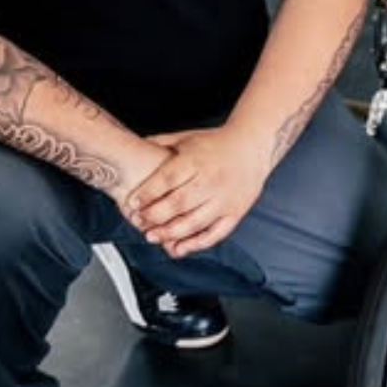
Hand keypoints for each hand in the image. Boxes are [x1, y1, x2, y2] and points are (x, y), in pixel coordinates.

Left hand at [121, 124, 270, 256]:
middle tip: (139, 222)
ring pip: (195, 222)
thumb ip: (161, 143)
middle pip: (179, 203)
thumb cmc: (216, 143)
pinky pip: (215, 233)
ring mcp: (224, 198)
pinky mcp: (235, 212)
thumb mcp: (187, 137)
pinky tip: (180, 248)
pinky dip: (197, 244)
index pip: (168, 179)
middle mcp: (211, 180)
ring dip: (171, 233)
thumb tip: (134, 145)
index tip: (133, 202)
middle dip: (155, 216)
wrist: (253, 146)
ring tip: (153, 237)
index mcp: (197, 160)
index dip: (148, 192)